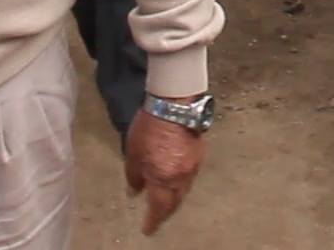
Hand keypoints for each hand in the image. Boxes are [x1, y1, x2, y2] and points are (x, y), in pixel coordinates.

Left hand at [124, 106, 207, 235]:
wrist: (174, 104)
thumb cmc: (150, 127)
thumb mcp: (133, 153)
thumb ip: (134, 176)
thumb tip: (135, 190)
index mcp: (164, 179)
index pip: (159, 208)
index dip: (153, 221)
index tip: (148, 229)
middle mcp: (181, 177)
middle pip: (175, 202)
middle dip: (165, 212)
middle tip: (157, 218)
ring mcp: (193, 166)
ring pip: (184, 190)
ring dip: (174, 197)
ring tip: (165, 199)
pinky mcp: (199, 154)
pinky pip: (189, 176)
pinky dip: (180, 182)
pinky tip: (174, 178)